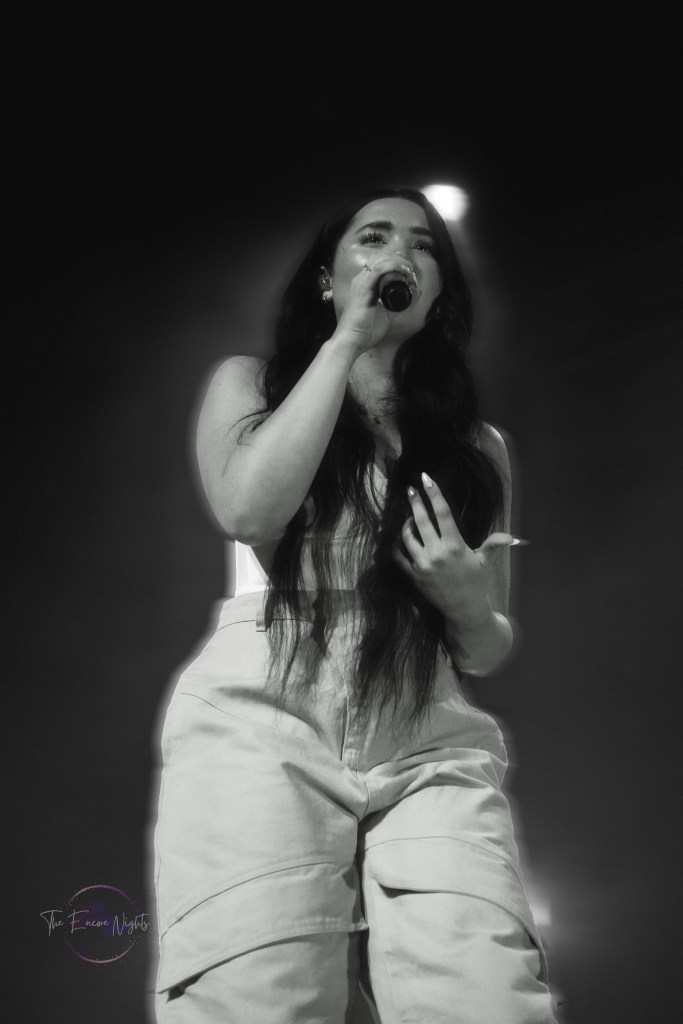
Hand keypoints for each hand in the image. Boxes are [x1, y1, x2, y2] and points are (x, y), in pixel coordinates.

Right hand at [333, 252, 419, 353]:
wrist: (352, 341)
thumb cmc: (365, 331)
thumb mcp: (385, 315)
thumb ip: (396, 305)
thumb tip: (412, 297)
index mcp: (363, 284)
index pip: (380, 263)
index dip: (396, 263)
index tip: (410, 274)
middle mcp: (361, 279)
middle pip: (382, 257)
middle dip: (400, 261)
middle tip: (412, 273)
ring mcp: (361, 281)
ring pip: (382, 259)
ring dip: (399, 263)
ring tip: (410, 273)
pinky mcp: (363, 287)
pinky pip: (380, 269)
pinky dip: (394, 267)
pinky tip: (404, 273)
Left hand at [393, 472, 515, 626]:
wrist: (463, 610)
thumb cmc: (476, 583)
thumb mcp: (484, 562)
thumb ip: (494, 545)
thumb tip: (511, 537)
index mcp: (455, 546)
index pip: (443, 513)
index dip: (434, 493)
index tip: (426, 478)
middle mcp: (437, 554)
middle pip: (421, 520)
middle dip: (415, 501)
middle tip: (410, 489)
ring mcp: (422, 565)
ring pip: (407, 536)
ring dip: (407, 523)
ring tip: (410, 515)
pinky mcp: (413, 576)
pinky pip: (399, 555)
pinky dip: (398, 544)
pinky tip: (401, 537)